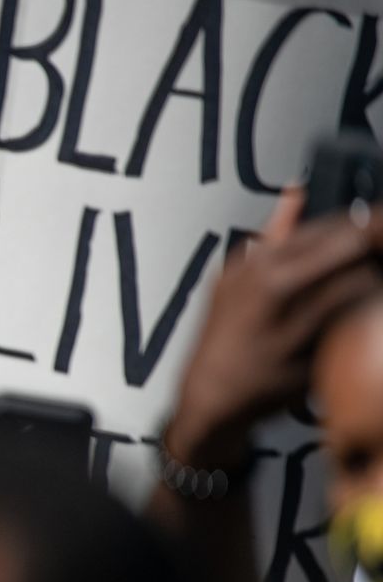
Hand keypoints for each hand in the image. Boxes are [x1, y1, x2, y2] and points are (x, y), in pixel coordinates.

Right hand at [168, 190, 382, 466]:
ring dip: (370, 282)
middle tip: (375, 256)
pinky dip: (363, 316)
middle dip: (371, 249)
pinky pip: (356, 323)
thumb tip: (298, 189)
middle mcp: (274, 287)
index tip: (374, 229)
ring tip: (363, 288)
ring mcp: (295, 321)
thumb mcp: (236, 275)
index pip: (330, 227)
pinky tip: (358, 319)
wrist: (214, 392)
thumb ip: (275, 232)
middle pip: (351, 248)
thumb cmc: (226, 331)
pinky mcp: (314, 352)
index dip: (361, 226)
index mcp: (258, 263)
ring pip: (361, 284)